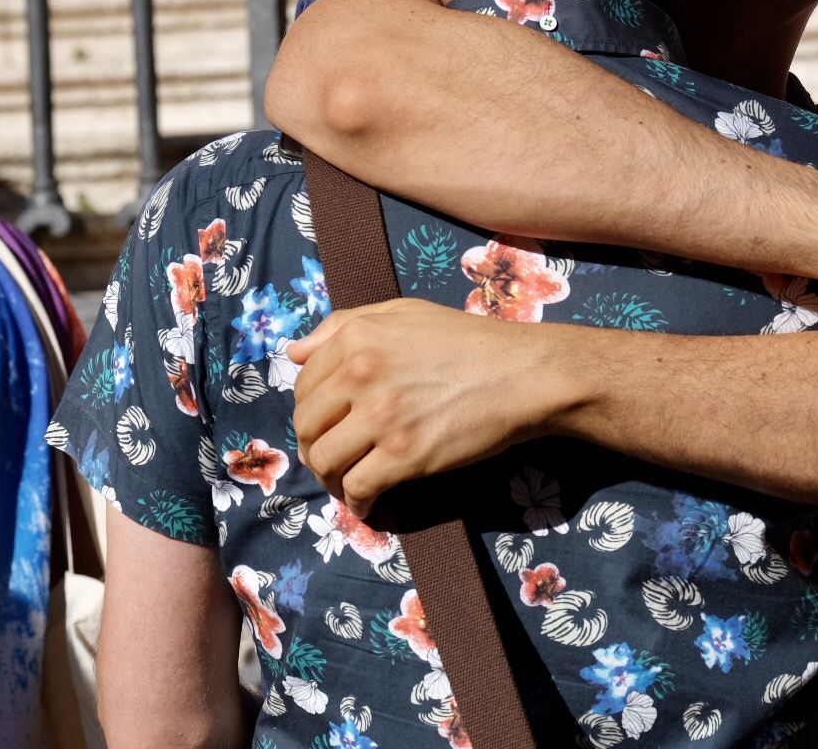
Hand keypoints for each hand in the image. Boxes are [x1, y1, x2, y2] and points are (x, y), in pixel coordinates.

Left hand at [288, 299, 566, 515]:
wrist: (524, 374)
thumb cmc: (469, 341)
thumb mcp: (404, 313)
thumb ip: (343, 325)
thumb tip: (294, 352)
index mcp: (356, 336)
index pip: (303, 385)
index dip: (311, 410)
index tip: (329, 425)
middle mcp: (360, 373)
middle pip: (307, 427)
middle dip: (314, 449)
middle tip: (334, 460)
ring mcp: (383, 416)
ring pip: (325, 462)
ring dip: (330, 480)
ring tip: (347, 484)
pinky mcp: (406, 455)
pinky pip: (359, 489)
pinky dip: (359, 504)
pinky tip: (370, 505)